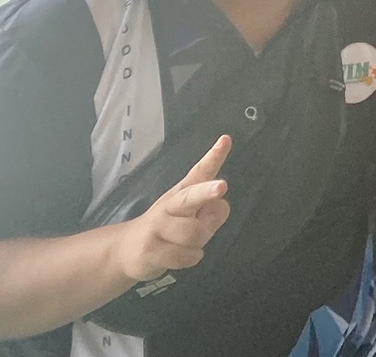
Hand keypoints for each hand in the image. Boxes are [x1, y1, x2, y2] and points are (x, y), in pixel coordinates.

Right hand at [113, 135, 231, 283]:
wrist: (125, 250)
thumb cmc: (168, 227)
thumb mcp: (190, 214)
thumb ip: (210, 209)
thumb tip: (219, 207)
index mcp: (183, 192)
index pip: (200, 171)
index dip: (214, 156)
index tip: (226, 140)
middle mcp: (170, 205)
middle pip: (190, 197)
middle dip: (206, 192)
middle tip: (221, 187)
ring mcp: (157, 227)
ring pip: (195, 234)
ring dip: (199, 243)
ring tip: (188, 243)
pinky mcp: (150, 249)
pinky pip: (184, 256)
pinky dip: (189, 259)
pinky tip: (180, 255)